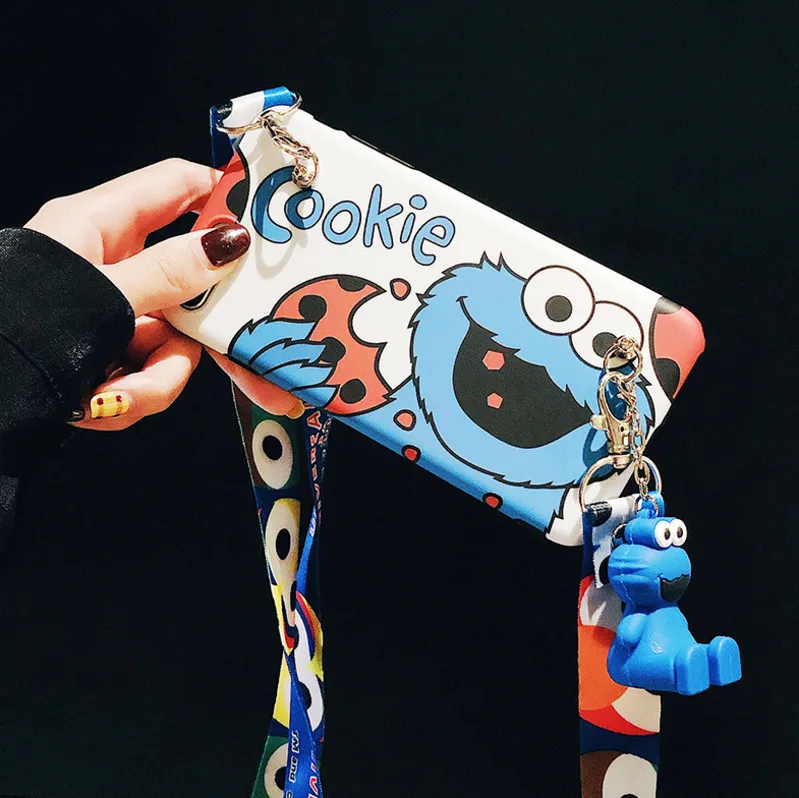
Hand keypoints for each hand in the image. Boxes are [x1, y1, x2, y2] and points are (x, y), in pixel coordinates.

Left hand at [25, 158, 295, 427]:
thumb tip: (230, 240)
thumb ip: (169, 272)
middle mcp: (111, 267)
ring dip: (159, 376)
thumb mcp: (100, 297)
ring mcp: (112, 315)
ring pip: (174, 341)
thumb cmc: (18, 331)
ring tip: (122, 395)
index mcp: (97, 225)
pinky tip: (99, 404)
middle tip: (260, 362)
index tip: (270, 218)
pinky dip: (132, 396)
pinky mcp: (108, 357)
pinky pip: (149, 374)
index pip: (175, 187)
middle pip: (190, 284)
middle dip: (213, 331)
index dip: (222, 194)